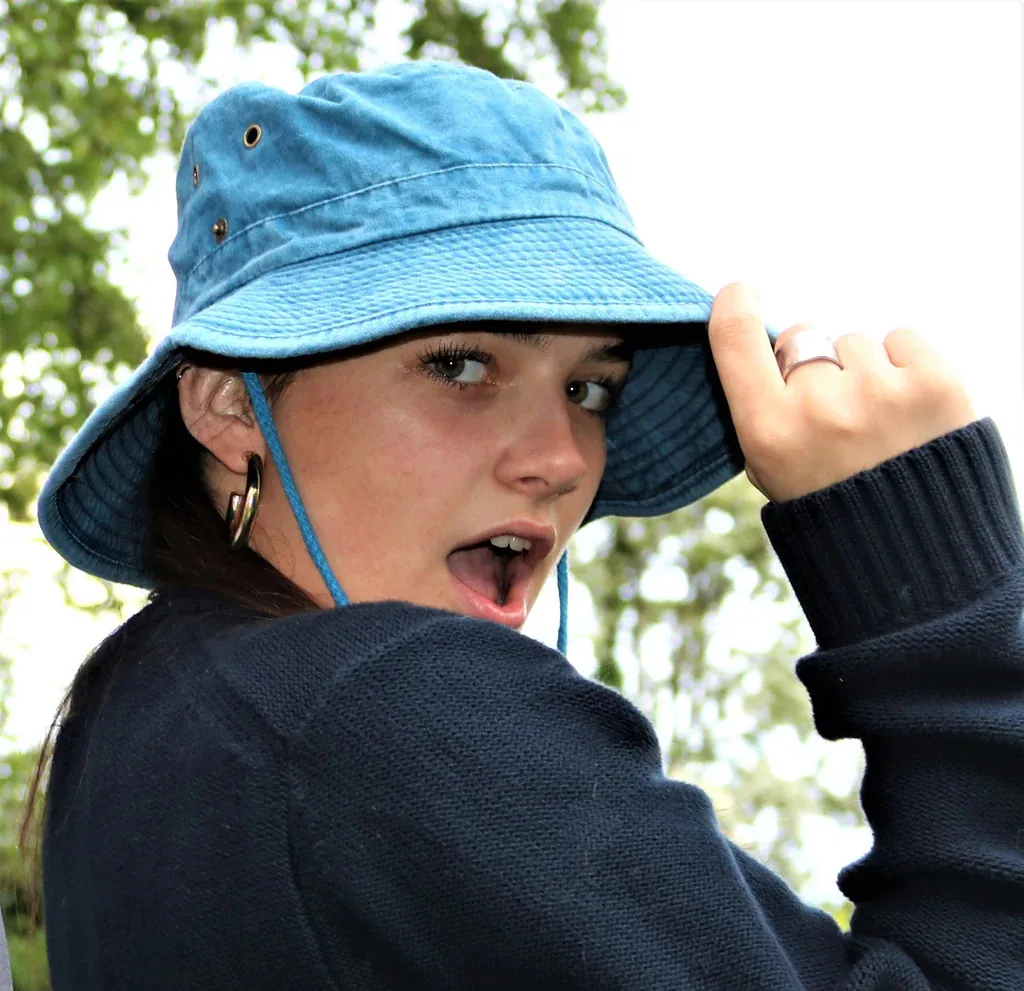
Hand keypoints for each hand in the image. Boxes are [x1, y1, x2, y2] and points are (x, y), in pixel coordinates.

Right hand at [707, 282, 977, 502]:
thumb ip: (760, 408)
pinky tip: (906, 407)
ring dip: (862, 369)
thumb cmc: (832, 505)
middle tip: (832, 412)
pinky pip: (901, 338)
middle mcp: (819, 407)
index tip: (742, 291)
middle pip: (803, 337)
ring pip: (854, 341)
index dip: (734, 303)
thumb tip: (766, 344)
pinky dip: (902, 364)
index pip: (735, 338)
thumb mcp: (769, 470)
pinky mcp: (934, 381)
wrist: (914, 552)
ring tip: (878, 422)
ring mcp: (879, 391)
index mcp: (768, 432)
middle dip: (811, 362)